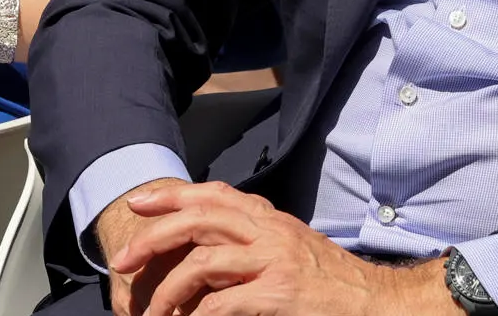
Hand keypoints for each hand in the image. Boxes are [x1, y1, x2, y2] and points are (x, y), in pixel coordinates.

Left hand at [111, 182, 456, 315]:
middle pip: (201, 218)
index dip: (173, 196)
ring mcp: (276, 261)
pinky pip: (223, 303)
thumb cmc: (332, 283)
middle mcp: (271, 232)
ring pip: (204, 261)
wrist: (375, 303)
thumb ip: (256, 240)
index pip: (215, 194)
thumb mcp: (292, 248)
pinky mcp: (279, 293)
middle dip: (154, 236)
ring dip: (168, 290)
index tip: (139, 203)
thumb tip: (209, 247)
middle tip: (123, 260)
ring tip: (152, 312)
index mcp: (272, 220)